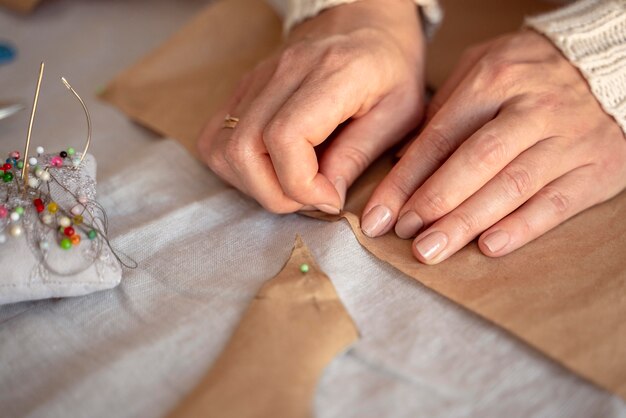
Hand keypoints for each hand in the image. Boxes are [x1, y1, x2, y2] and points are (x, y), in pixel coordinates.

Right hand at [198, 0, 424, 213]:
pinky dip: (236, 166)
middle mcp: (285, 71)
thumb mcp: (400, 113)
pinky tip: (269, 170)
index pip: (285, 138)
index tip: (330, 198)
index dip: (301, 185)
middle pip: (244, 149)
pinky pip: (216, 136)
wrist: (364, 18)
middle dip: (274, 194)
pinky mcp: (244, 88)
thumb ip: (360, 156)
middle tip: (309, 198)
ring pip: (222, 148)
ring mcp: (258, 78)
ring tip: (290, 186)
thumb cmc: (390, 66)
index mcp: (332, 73)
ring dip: (252, 184)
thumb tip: (325, 199)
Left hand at [362, 30, 625, 263]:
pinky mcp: (597, 167)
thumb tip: (402, 157)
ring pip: (512, 187)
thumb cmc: (531, 72)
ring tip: (432, 249)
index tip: (380, 213)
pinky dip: (522, 228)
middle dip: (434, 203)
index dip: (405, 180)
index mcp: (495, 80)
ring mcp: (568, 139)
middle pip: (475, 163)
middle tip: (404, 235)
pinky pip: (556, 203)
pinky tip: (488, 246)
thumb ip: (443, 108)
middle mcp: (532, 109)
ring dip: (467, 222)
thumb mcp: (482, 67)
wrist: (613, 65)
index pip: (440, 137)